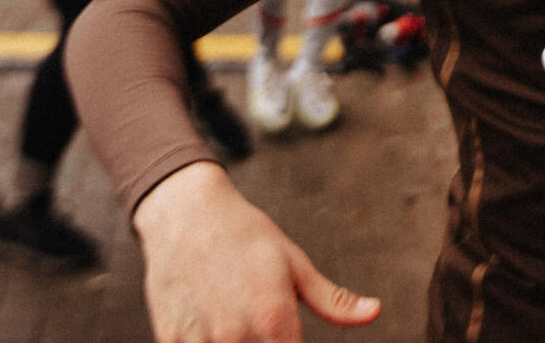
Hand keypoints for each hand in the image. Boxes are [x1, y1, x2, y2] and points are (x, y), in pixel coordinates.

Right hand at [134, 163, 379, 342]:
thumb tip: (374, 312)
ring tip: (237, 311)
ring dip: (238, 340)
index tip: (292, 335)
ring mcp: (198, 340)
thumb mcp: (294, 263)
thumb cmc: (246, 235)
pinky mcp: (169, 340)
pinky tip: (213, 321)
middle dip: (268, 341)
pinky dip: (209, 340)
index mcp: (273, 319)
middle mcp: (235, 336)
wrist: (186, 215)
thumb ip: (333, 301)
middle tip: (263, 317)